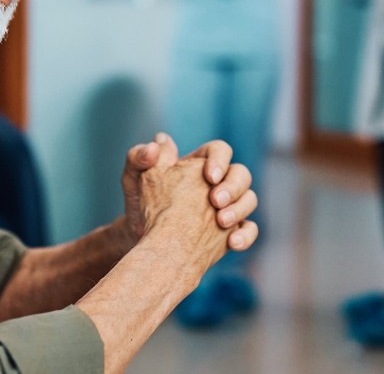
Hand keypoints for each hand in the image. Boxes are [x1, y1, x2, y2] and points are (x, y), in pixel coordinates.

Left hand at [120, 134, 257, 260]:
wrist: (144, 242)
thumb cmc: (140, 206)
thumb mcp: (135, 180)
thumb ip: (140, 157)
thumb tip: (159, 140)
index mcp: (199, 163)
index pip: (219, 150)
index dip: (219, 160)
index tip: (209, 176)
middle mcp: (218, 182)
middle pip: (241, 174)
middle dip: (233, 187)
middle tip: (215, 201)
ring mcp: (227, 207)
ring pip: (249, 199)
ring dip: (240, 209)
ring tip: (221, 222)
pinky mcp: (230, 231)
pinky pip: (249, 230)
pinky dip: (246, 235)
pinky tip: (233, 243)